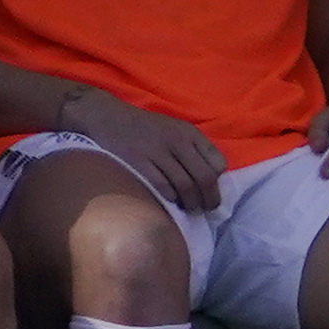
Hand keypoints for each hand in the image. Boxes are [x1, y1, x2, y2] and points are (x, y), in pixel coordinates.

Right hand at [61, 86, 226, 211]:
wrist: (109, 118)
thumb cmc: (146, 128)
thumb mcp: (176, 130)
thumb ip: (194, 148)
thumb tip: (212, 177)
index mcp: (190, 134)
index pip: (217, 162)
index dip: (219, 180)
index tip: (213, 190)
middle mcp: (178, 142)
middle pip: (205, 177)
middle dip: (209, 198)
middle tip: (207, 209)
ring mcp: (158, 152)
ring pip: (185, 185)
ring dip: (191, 202)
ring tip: (190, 209)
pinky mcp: (138, 161)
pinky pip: (161, 185)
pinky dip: (170, 197)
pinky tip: (170, 202)